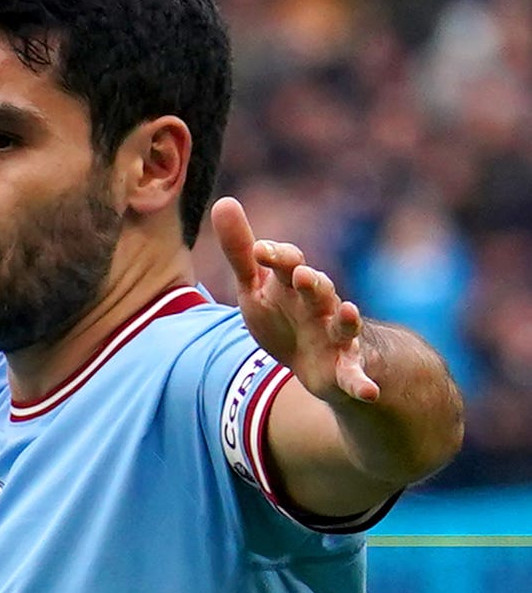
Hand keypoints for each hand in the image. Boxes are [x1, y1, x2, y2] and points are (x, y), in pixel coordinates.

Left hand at [212, 197, 379, 403]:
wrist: (314, 361)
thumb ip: (241, 249)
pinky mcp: (344, 366)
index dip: (275, 256)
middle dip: (312, 282)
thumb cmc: (283, 316)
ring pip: (345, 323)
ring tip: (349, 311)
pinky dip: (362, 381)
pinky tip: (368, 391)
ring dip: (346, 317)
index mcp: (293, 284)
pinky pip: (355, 374)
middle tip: (303, 274)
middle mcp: (319, 305)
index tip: (259, 250)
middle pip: (318, 289)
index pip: (287, 264)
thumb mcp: (256, 285)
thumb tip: (224, 201)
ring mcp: (334, 334)